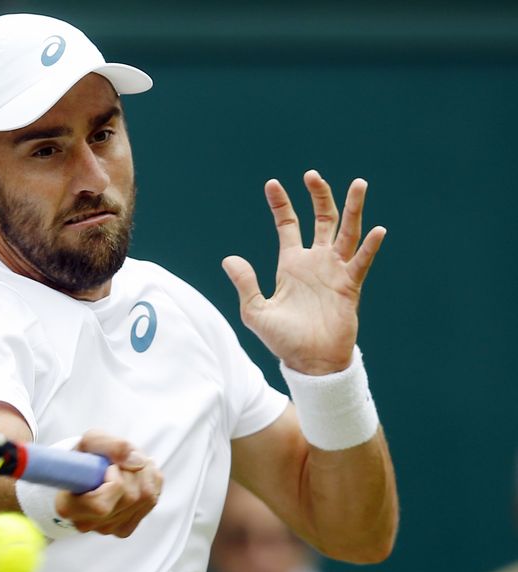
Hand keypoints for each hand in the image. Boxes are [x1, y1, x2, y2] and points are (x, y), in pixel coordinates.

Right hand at [54, 430, 162, 537]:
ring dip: (145, 473)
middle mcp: (86, 523)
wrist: (87, 470)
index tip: (111, 466)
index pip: (101, 505)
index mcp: (68, 506)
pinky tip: (138, 475)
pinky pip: (151, 502)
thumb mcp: (90, 441)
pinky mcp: (124, 528)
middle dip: (133, 470)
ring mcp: (106, 529)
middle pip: (129, 498)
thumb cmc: (84, 457)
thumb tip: (138, 462)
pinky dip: (151, 482)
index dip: (115, 481)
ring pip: (145, 499)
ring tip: (131, 463)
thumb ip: (111, 446)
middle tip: (122, 460)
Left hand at [222, 170, 385, 374]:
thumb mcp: (255, 311)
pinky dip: (369, 247)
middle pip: (321, 219)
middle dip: (318, 196)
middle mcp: (315, 262)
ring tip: (359, 184)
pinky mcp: (350, 287)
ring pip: (347, 232)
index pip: (288, 226)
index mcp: (291, 265)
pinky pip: (361, 262)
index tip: (273, 184)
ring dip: (353, 209)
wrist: (309, 363)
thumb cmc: (283, 340)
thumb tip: (229, 258)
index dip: (281, 205)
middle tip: (312, 175)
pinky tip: (376, 230)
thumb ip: (245, 283)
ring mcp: (335, 272)